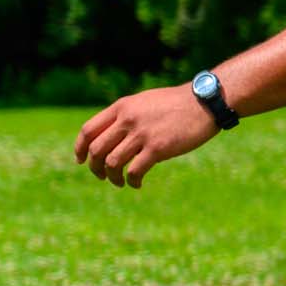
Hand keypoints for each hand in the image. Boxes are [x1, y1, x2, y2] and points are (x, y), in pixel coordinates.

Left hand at [73, 85, 219, 188]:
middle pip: (96, 149)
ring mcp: (142, 134)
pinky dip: (132, 181)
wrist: (205, 101)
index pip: (88, 130)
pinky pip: (135, 170)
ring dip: (112, 177)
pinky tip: (137, 184)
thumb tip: (113, 133)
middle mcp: (128, 120)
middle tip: (102, 176)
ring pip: (112, 163)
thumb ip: (127, 115)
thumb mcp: (145, 102)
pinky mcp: (158, 148)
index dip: (80, 148)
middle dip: (95, 167)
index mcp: (122, 107)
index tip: (81, 160)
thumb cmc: (178, 103)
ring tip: (120, 182)